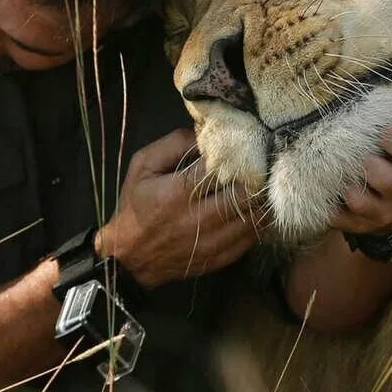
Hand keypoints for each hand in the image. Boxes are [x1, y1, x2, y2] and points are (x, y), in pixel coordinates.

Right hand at [95, 128, 260, 287]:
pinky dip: (258, 223)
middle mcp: (197, 218)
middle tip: (262, 165)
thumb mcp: (142, 166)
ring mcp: (210, 242)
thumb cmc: (135, 206)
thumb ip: (173, 144)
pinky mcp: (218, 258)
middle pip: (242, 193)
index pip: (220, 168)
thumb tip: (205, 134)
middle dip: (255, 177)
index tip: (244, 145)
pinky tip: (257, 210)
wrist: (128, 257)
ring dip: (260, 200)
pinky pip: (250, 239)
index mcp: (177, 192)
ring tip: (263, 186)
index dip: (236, 155)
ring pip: (252, 218)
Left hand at [330, 81, 391, 235]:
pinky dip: (327, 205)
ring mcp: (381, 212)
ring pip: (360, 202)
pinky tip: (321, 189)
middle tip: (360, 154)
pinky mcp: (359, 225)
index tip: (382, 130)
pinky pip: (337, 218)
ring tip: (338, 171)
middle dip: (370, 165)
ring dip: (346, 186)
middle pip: (387, 181)